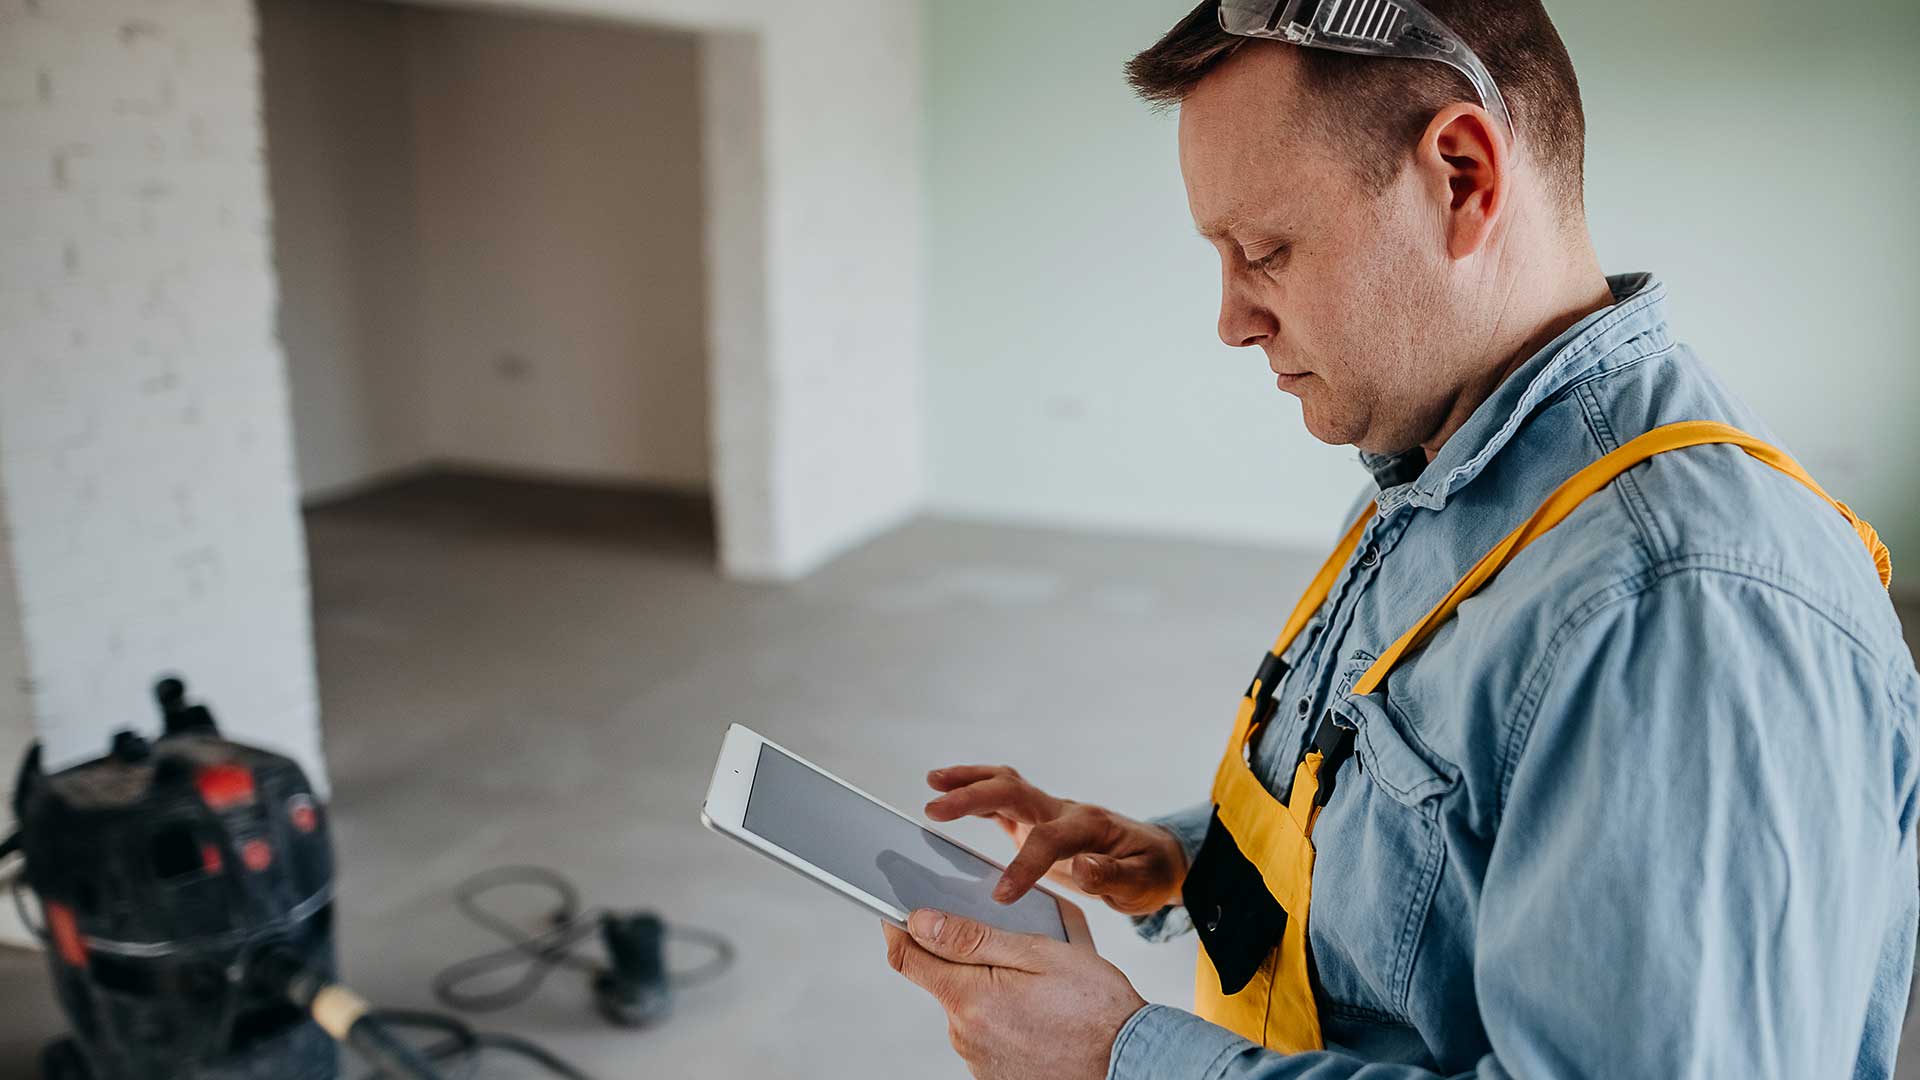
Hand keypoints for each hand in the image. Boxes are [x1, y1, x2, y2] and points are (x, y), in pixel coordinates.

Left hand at [883, 905, 1144, 1079]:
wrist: (1131, 1062)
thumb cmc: (1095, 1007)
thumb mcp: (1037, 953)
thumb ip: (972, 938)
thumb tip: (920, 921)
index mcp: (969, 998)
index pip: (907, 958)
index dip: (896, 928)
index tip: (895, 910)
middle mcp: (964, 1035)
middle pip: (941, 982)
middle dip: (963, 958)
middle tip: (1009, 946)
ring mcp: (978, 1060)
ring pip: (968, 1008)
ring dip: (988, 990)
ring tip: (1038, 987)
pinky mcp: (995, 1075)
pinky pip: (987, 1034)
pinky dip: (1003, 1017)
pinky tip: (1039, 1013)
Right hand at [924, 765, 1186, 915]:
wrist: (1156, 856)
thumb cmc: (1148, 871)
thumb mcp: (1141, 882)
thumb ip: (1111, 876)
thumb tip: (1082, 868)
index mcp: (1088, 828)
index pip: (1048, 839)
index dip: (1023, 865)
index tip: (1000, 895)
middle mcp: (1064, 811)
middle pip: (1014, 791)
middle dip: (973, 797)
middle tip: (934, 810)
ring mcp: (1048, 811)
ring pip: (1004, 785)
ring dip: (967, 781)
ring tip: (932, 784)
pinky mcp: (1038, 819)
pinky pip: (1002, 800)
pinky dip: (974, 793)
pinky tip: (946, 796)